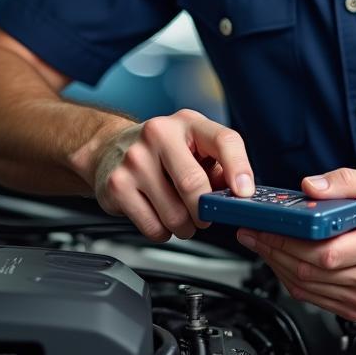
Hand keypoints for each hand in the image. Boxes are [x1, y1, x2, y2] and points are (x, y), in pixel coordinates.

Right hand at [90, 109, 254, 241]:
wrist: (110, 148)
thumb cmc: (161, 149)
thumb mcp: (193, 144)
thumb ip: (218, 165)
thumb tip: (236, 194)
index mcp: (187, 122)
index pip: (223, 140)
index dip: (239, 168)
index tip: (244, 193)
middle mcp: (159, 134)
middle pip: (194, 184)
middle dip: (206, 211)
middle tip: (206, 216)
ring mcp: (135, 160)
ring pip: (174, 214)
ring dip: (185, 226)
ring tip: (180, 214)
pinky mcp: (117, 186)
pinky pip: (153, 227)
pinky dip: (163, 232)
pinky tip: (159, 215)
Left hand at [237, 167, 355, 320]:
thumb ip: (346, 180)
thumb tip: (311, 185)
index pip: (325, 253)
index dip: (289, 242)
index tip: (266, 226)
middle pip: (309, 271)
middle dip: (273, 249)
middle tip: (251, 231)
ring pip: (306, 287)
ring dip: (276, 264)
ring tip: (260, 241)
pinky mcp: (355, 309)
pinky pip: (313, 297)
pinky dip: (291, 278)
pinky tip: (281, 258)